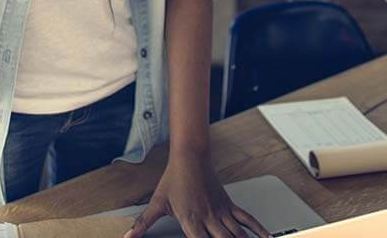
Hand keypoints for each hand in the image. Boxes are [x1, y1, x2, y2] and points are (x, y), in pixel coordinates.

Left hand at [124, 151, 270, 237]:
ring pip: (238, 235)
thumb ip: (143, 223)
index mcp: (190, 222)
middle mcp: (209, 219)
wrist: (190, 156)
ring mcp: (221, 212)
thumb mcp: (156, 203)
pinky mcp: (229, 205)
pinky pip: (247, 220)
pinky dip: (259, 230)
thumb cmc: (173, 178)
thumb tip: (127, 236)